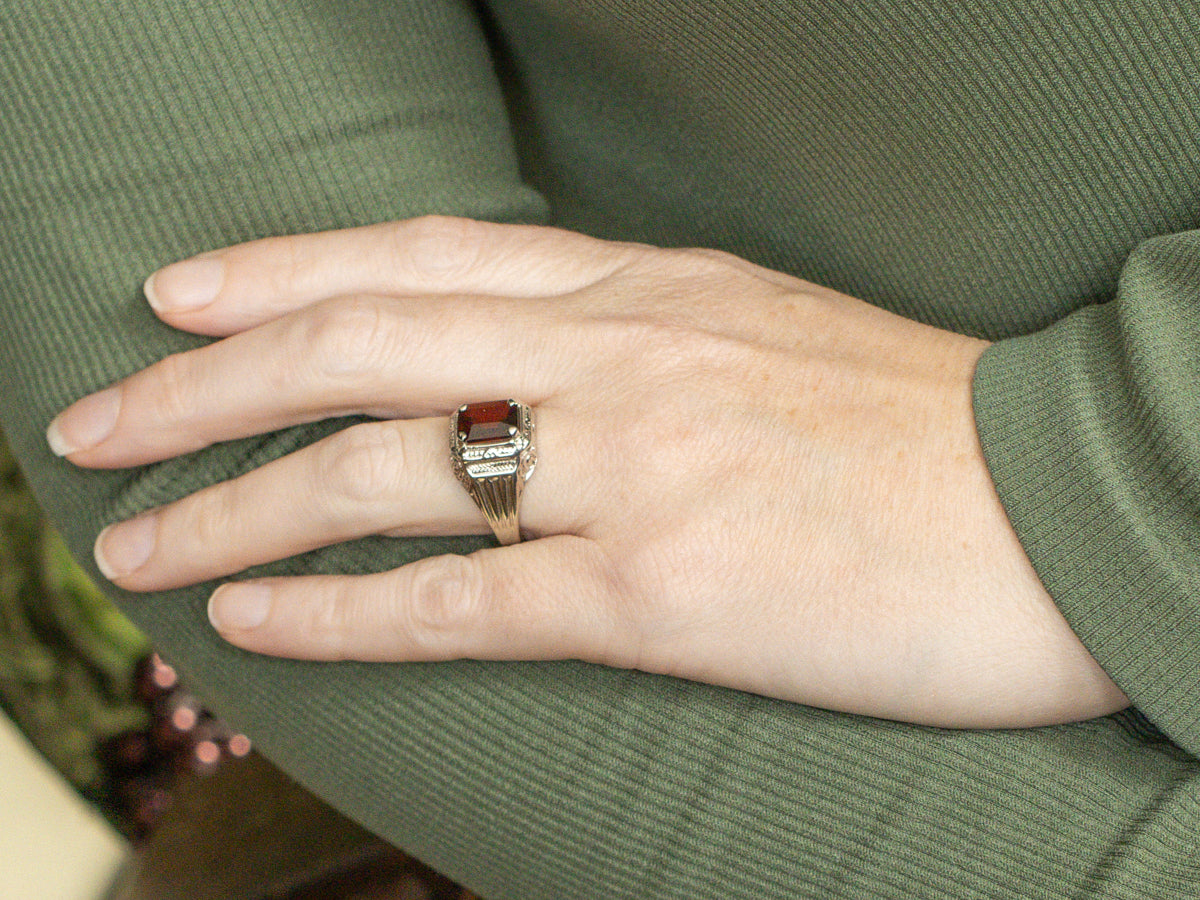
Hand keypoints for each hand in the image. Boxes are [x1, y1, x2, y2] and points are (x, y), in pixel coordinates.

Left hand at [48, 217, 1127, 726]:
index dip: (282, 269)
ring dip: (232, 504)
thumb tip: (531, 363)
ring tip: (130, 540)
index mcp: (652, 287)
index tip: (180, 293)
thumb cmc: (926, 425)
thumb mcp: (769, 331)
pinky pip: (459, 603)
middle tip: (94, 420)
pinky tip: (251, 620)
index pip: (421, 253)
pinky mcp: (664, 596)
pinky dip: (339, 614)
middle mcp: (621, 358)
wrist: (1063, 504)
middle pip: (360, 346)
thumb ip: (643, 335)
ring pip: (379, 474)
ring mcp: (636, 472)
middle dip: (204, 382)